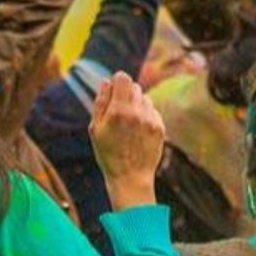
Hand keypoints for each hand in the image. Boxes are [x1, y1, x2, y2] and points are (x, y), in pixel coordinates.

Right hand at [90, 71, 164, 209]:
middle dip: (126, 94)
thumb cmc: (108, 154)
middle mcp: (136, 112)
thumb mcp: (96, 129)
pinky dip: (146, 116)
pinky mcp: (160, 127)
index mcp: (118, 111)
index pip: (123, 77)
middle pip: (134, 86)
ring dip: (137, 105)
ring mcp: (150, 119)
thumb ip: (101, 102)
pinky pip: (153, 111)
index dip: (117, 81)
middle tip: (119, 111)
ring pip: (145, 99)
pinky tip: (139, 132)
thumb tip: (106, 81)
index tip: (114, 91)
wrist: (130, 178)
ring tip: (129, 124)